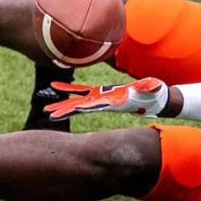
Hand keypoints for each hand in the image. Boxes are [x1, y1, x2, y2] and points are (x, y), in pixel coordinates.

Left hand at [44, 77, 168, 119]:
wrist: (154, 99)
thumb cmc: (153, 93)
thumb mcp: (152, 89)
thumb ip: (149, 87)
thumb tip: (152, 86)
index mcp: (111, 103)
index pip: (91, 107)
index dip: (76, 109)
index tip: (62, 113)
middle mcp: (103, 103)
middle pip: (79, 108)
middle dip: (64, 111)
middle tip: (47, 114)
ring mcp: (100, 98)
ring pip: (77, 101)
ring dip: (62, 104)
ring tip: (46, 109)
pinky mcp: (100, 92)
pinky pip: (81, 90)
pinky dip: (69, 89)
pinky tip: (57, 86)